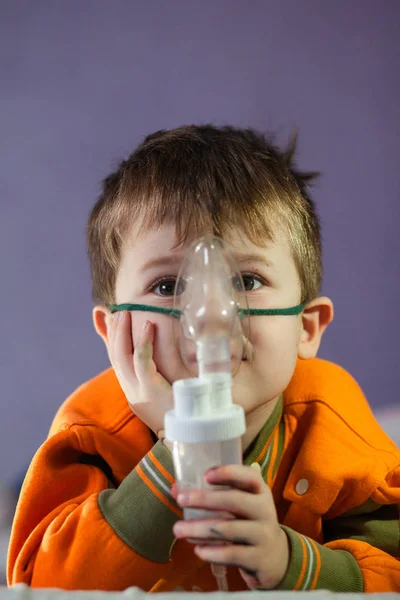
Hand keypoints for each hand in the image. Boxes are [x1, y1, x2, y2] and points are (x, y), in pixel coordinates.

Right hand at [109, 311, 172, 438]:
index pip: (116, 361)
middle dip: (114, 332)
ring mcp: (137, 391)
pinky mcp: (149, 390)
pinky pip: (141, 361)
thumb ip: (163, 377)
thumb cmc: (182, 415)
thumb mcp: (167, 394)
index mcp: (133, 392)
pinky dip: (143, 341)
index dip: (111, 339)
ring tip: (125, 313)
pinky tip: (148, 325)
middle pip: (114, 356)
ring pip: (121, 356)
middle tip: (117, 312)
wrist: (187, 439)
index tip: (109, 320)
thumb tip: (164, 360)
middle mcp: (130, 391)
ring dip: (122, 332)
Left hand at [171, 464, 288, 589]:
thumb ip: (210, 495)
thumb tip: (176, 489)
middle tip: (181, 500)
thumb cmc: (249, 522)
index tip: (206, 475)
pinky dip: (212, 552)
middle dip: (205, 499)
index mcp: (259, 491)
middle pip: (235, 500)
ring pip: (228, 529)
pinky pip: (231, 554)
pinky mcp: (258, 558)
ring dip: (199, 528)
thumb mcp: (238, 506)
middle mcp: (264, 509)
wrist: (275, 557)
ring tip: (178, 529)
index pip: (248, 476)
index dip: (228, 473)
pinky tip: (197, 550)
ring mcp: (263, 534)